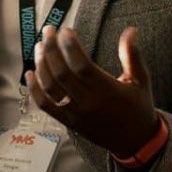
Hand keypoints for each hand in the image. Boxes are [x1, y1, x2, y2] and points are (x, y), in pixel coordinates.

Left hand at [27, 25, 160, 157]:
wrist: (135, 141)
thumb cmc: (139, 107)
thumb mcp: (141, 80)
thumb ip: (132, 55)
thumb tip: (130, 30)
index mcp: (108, 90)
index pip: (82, 66)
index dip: (71, 47)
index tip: (65, 30)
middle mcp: (89, 102)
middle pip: (62, 73)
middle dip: (51, 49)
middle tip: (48, 31)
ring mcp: (76, 113)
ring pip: (51, 87)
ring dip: (42, 65)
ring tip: (39, 47)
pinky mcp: (68, 122)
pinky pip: (46, 106)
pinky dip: (34, 90)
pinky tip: (30, 73)